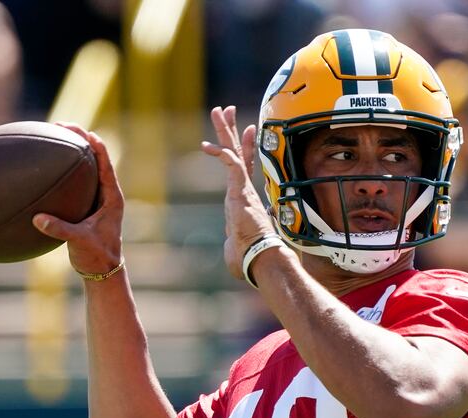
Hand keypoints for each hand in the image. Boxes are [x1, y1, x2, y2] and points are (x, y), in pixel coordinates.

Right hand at [32, 123, 123, 273]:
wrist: (103, 270)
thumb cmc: (97, 256)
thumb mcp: (79, 242)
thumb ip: (61, 230)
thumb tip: (38, 218)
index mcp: (112, 198)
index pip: (105, 164)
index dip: (96, 145)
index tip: (83, 131)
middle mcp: (106, 194)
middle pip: (96, 158)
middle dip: (80, 140)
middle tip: (62, 124)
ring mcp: (97, 199)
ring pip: (86, 168)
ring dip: (73, 152)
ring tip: (55, 135)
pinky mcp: (87, 206)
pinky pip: (76, 182)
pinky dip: (64, 170)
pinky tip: (46, 166)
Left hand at [201, 106, 275, 279]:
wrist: (261, 256)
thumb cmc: (251, 257)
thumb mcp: (238, 249)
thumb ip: (235, 247)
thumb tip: (235, 257)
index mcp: (247, 199)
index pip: (245, 167)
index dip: (245, 148)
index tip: (247, 131)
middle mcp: (247, 189)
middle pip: (239, 153)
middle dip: (232, 130)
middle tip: (227, 110)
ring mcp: (244, 188)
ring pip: (234, 152)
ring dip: (224, 131)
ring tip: (218, 111)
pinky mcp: (241, 190)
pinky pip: (230, 164)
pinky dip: (220, 153)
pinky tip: (206, 146)